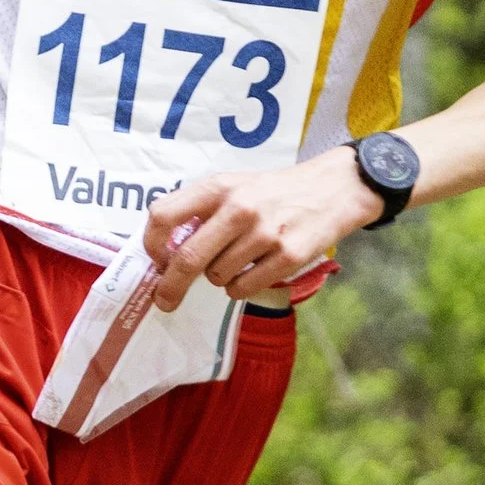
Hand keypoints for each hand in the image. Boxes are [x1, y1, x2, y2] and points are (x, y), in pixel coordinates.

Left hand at [143, 147, 382, 307]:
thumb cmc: (273, 192)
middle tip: (165, 300)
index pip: (164, 214)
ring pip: (217, 277)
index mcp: (219, 187)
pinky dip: (242, 287)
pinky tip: (256, 268)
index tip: (154, 259)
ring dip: (220, 277)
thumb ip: (200, 209)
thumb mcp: (234, 184)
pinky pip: (244, 288)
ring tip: (241, 258)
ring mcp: (264, 234)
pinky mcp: (288, 257)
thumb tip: (165, 250)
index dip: (151, 243)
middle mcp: (239, 208)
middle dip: (170, 286)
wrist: (333, 188)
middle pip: (187, 258)